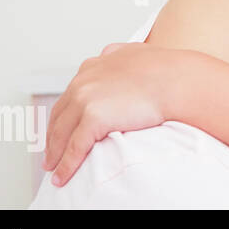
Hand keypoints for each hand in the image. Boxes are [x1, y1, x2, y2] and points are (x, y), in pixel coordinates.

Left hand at [42, 43, 190, 186]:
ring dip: (55, 154)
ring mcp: (86, 100)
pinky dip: (66, 165)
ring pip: (61, 134)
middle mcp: (83, 81)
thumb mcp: (134, 52)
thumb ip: (117, 54)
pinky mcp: (93, 118)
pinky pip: (74, 148)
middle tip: (51, 152)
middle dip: (52, 136)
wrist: (177, 80)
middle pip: (59, 116)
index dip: (63, 115)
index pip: (69, 95)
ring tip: (53, 169)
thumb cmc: (165, 69)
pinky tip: (62, 176)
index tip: (60, 127)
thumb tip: (110, 54)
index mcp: (92, 67)